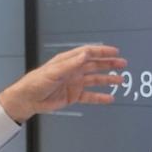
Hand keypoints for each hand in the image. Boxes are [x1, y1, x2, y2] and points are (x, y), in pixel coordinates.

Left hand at [0, 45, 126, 122]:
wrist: (28, 99)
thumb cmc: (36, 82)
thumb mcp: (54, 71)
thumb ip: (71, 64)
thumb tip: (85, 55)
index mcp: (68, 61)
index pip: (88, 53)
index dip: (102, 52)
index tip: (115, 52)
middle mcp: (73, 70)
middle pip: (95, 65)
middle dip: (109, 64)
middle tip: (122, 64)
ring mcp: (74, 83)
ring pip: (95, 80)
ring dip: (107, 79)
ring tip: (120, 80)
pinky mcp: (73, 95)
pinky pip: (89, 96)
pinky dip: (99, 97)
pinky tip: (109, 98)